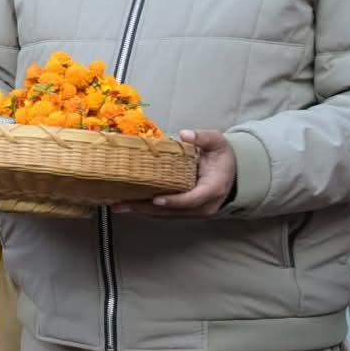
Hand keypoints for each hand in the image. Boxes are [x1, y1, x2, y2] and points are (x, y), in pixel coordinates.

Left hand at [119, 129, 234, 216]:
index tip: (156, 200)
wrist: (232, 172)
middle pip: (173, 211)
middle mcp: (204, 205)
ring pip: (166, 216)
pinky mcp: (186, 213)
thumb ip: (203, 137)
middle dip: (146, 209)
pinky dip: (146, 211)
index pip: (192, 199)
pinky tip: (128, 206)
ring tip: (118, 206)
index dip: (174, 201)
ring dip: (141, 212)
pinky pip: (165, 215)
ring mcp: (195, 212)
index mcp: (213, 188)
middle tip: (121, 205)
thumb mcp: (218, 143)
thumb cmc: (222, 157)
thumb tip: (185, 134)